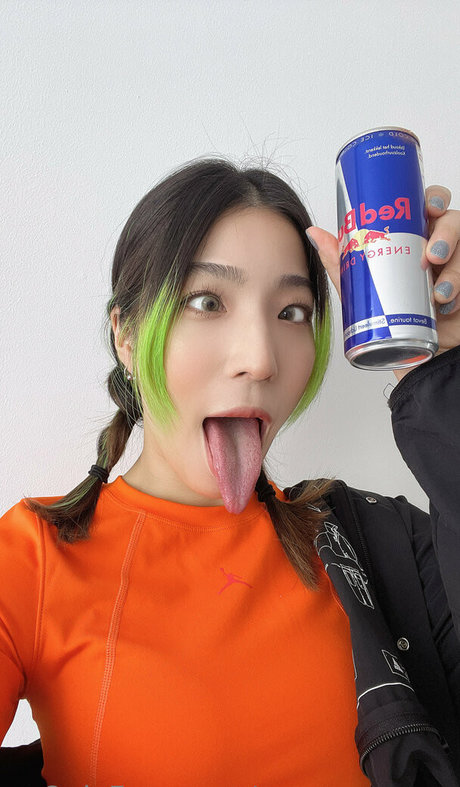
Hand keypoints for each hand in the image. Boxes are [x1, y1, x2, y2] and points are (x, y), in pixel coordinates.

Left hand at [307, 186, 459, 381]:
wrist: (411, 354)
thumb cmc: (390, 315)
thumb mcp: (361, 288)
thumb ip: (342, 261)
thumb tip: (314, 232)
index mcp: (416, 237)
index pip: (431, 205)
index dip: (435, 198)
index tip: (429, 208)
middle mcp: (440, 247)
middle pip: (453, 221)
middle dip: (447, 233)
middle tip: (431, 256)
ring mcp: (457, 266)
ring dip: (454, 269)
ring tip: (437, 292)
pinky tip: (447, 304)